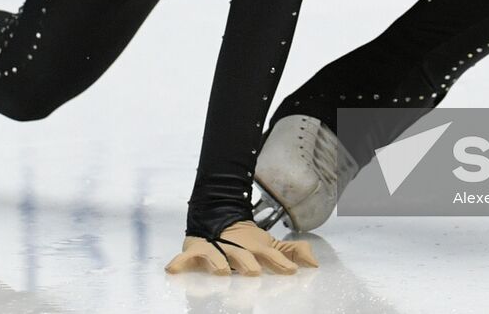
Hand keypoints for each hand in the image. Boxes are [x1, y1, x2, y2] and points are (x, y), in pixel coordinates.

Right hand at [164, 220, 318, 275]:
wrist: (217, 216)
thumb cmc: (245, 240)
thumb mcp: (269, 245)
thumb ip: (290, 253)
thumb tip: (315, 263)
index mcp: (254, 246)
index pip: (269, 254)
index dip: (280, 261)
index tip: (291, 271)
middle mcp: (235, 247)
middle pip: (242, 254)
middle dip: (247, 261)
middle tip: (254, 271)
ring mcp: (215, 247)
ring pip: (217, 254)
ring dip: (218, 262)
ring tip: (222, 271)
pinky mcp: (196, 249)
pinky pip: (187, 256)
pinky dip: (179, 261)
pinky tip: (173, 269)